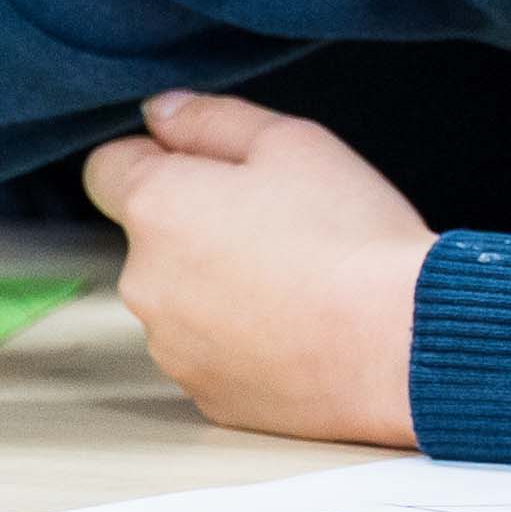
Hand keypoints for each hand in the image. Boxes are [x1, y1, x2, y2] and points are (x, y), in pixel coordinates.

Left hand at [79, 91, 426, 449]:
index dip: (157, 160)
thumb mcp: (291, 141)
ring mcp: (173, 347)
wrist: (403, 347)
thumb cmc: (353, 238)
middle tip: (277, 226)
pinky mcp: (209, 397)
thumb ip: (209, 119)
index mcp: (155, 208)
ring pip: (181, 300)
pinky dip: (242, 343)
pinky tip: (300, 332)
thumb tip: (159, 114)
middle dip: (195, 227)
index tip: (208, 170)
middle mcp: (144, 282)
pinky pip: (212, 354)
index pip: (107, 169)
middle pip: (151, 239)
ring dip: (217, 288)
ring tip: (297, 283)